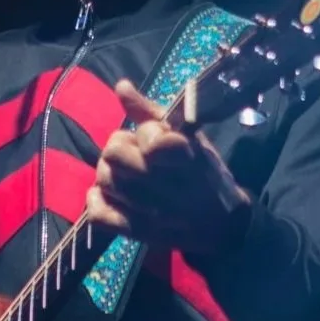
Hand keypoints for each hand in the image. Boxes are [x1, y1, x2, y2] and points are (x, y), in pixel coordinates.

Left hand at [85, 80, 251, 256]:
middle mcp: (167, 186)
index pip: (148, 138)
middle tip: (133, 154)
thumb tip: (121, 86)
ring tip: (125, 175)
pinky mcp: (137, 233)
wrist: (222, 224)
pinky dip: (97, 202)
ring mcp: (150, 212)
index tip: (156, 138)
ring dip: (109, 173)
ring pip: (104, 180)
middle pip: (113, 153)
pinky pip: (99, 215)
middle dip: (120, 148)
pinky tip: (108, 195)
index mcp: (185, 157)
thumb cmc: (206, 173)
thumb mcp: (189, 137)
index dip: (146, 133)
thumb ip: (151, 112)